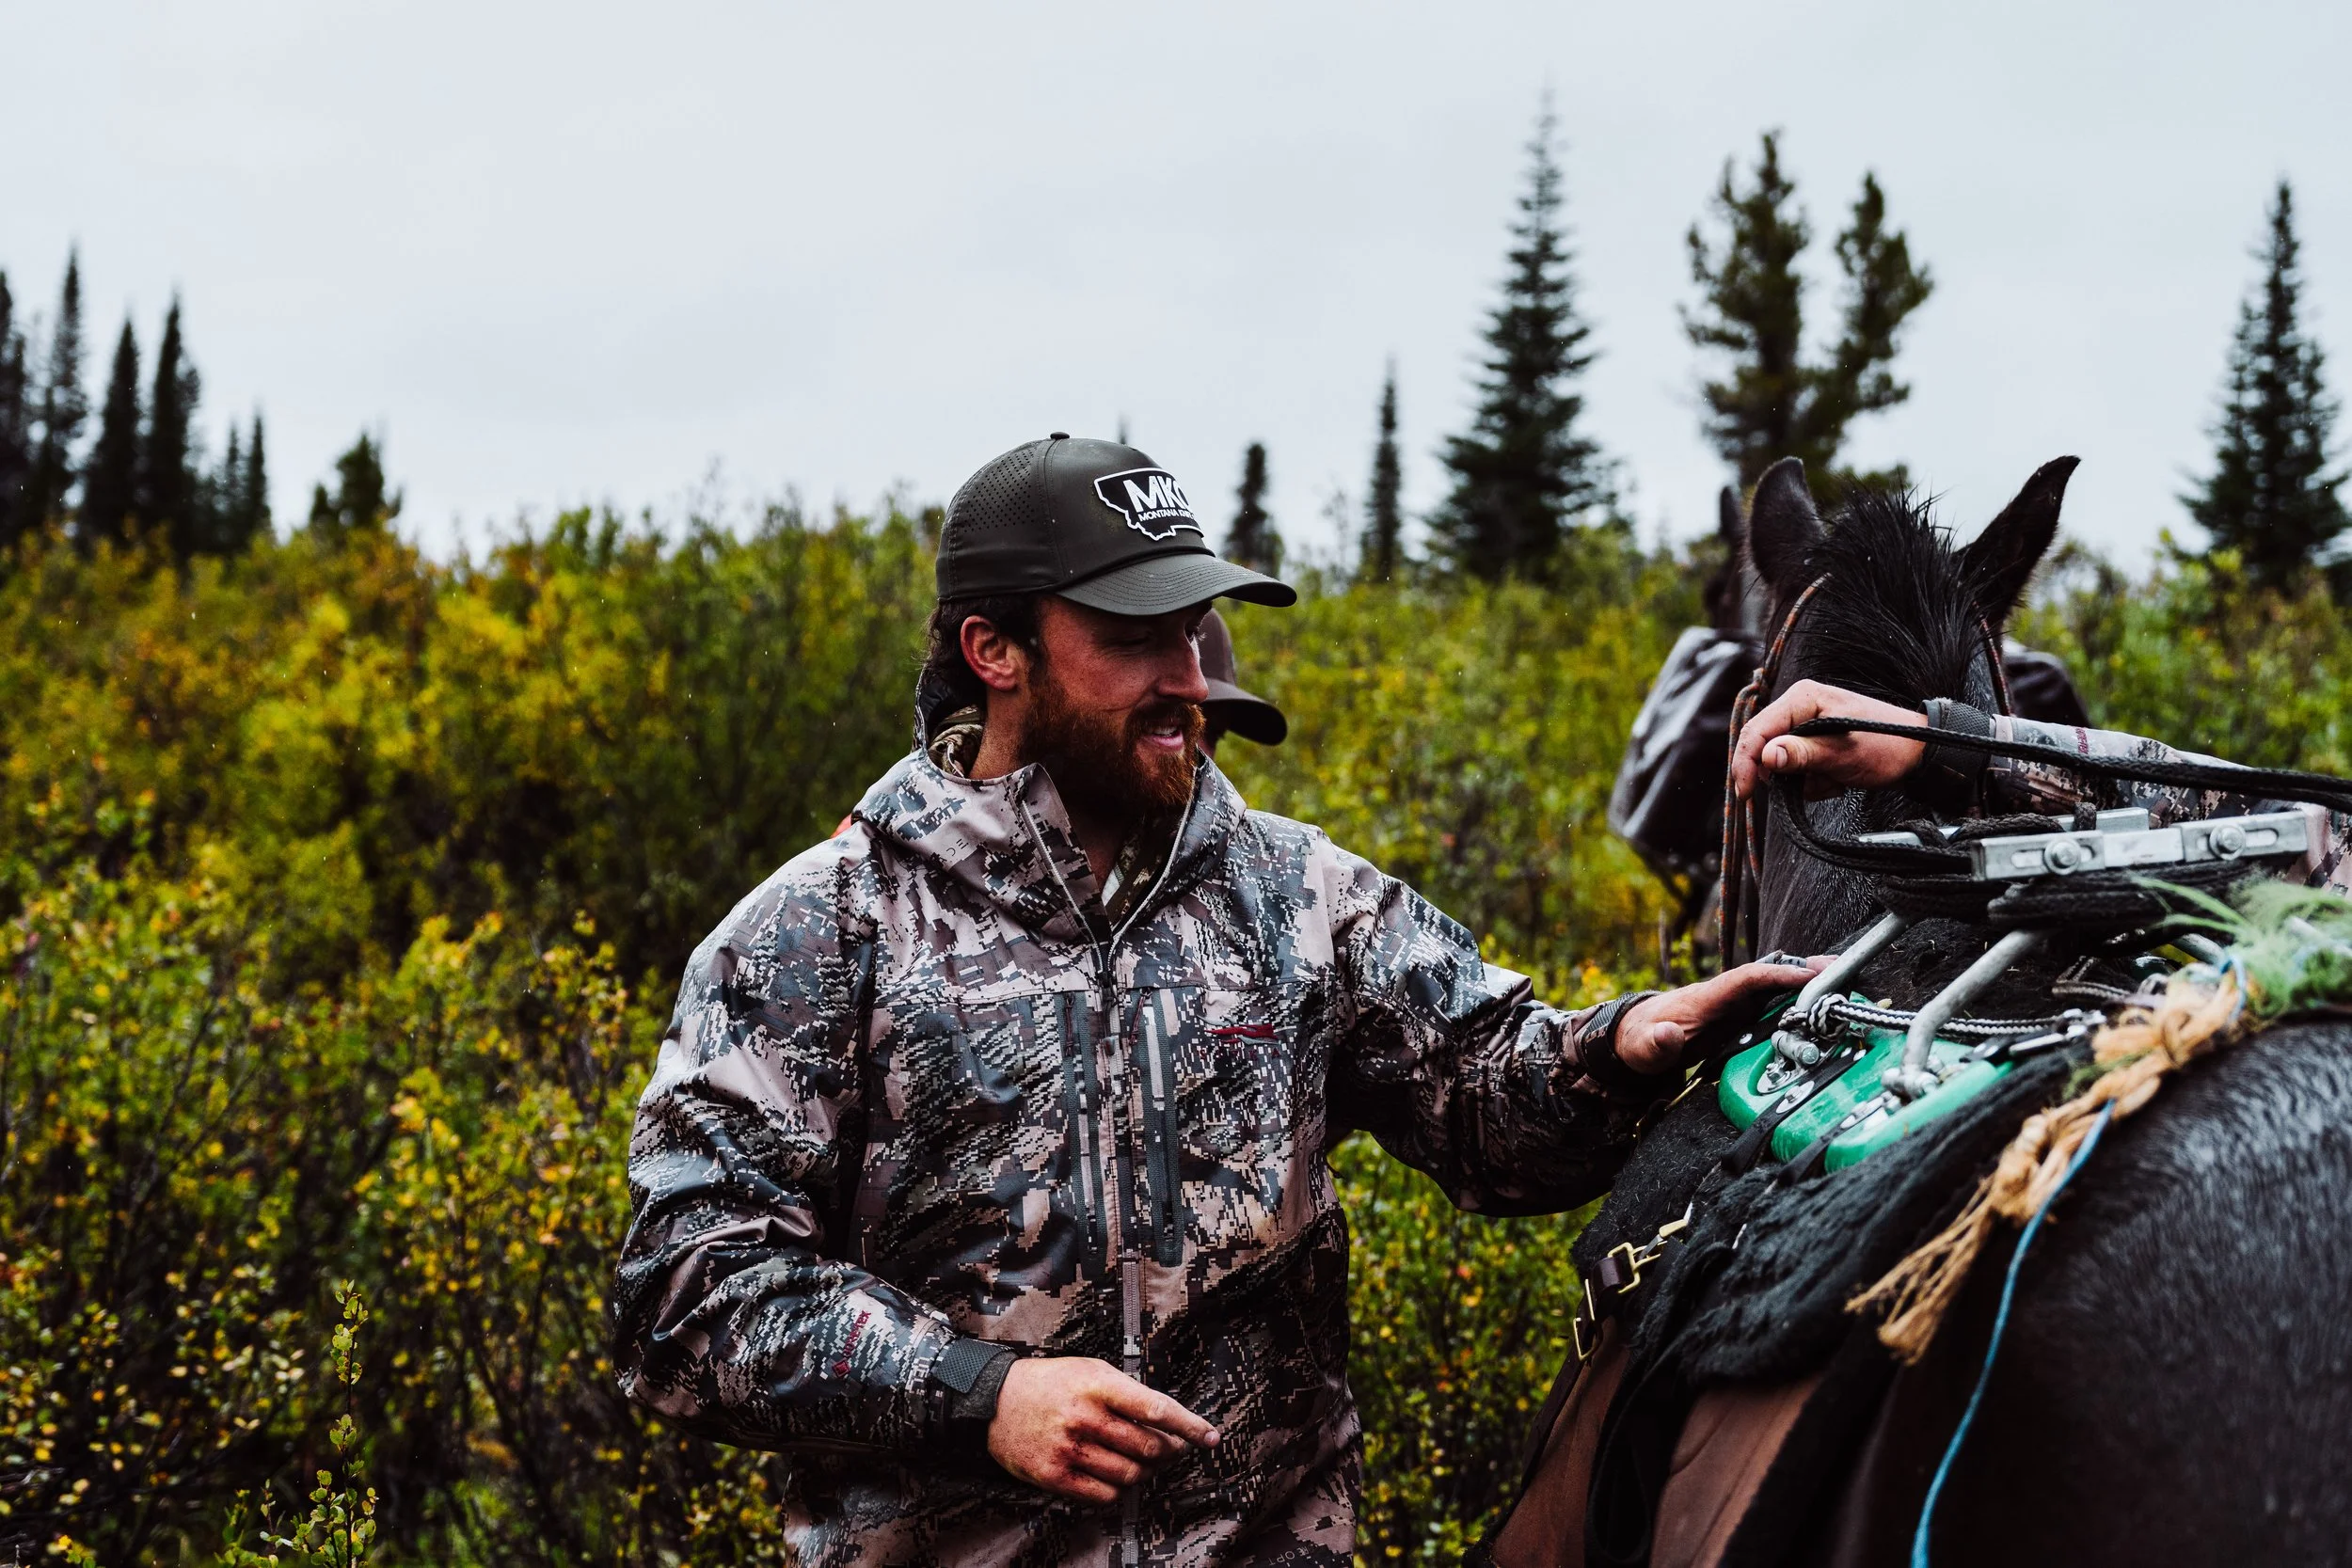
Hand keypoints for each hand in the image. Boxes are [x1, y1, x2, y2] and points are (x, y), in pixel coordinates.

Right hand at [986, 1356, 1218, 1504]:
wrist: (993, 1401)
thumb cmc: (1049, 1383)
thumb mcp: (1090, 1370)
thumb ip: (1128, 1393)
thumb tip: (1168, 1421)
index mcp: (1098, 1384)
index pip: (1156, 1408)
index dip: (1190, 1426)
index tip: (1210, 1437)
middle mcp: (1085, 1417)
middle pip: (1149, 1447)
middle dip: (1171, 1452)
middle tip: (1174, 1450)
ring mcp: (1069, 1449)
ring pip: (1131, 1474)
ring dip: (1146, 1471)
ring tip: (1144, 1462)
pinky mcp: (1055, 1476)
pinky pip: (1105, 1494)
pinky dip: (1120, 1489)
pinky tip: (1118, 1476)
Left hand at [1616, 958, 1827, 1074]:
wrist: (1636, 1040)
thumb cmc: (1640, 1040)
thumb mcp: (1644, 1047)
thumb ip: (1657, 1043)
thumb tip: (1669, 1034)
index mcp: (1706, 997)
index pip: (1747, 978)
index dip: (1778, 974)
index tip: (1809, 976)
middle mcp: (1725, 996)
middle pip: (1769, 977)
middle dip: (1803, 971)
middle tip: (1841, 969)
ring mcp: (1734, 1007)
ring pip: (1775, 990)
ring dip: (1805, 984)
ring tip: (1843, 981)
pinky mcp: (1739, 1020)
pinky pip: (1772, 1006)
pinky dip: (1797, 1002)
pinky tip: (1820, 1005)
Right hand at [1731, 680, 1930, 800]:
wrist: (1916, 754)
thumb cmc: (1885, 745)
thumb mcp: (1842, 752)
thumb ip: (1801, 753)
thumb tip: (1766, 755)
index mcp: (1802, 697)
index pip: (1757, 730)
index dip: (1746, 762)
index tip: (1745, 792)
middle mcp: (1799, 706)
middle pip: (1764, 746)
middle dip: (1784, 773)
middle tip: (1811, 784)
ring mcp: (1805, 725)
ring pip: (1780, 763)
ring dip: (1804, 780)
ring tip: (1834, 779)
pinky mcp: (1812, 742)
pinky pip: (1796, 770)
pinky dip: (1814, 782)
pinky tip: (1837, 779)